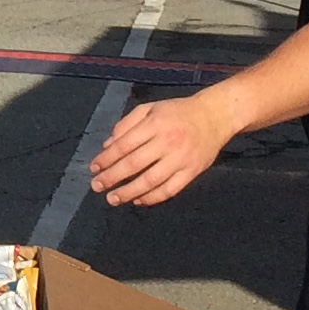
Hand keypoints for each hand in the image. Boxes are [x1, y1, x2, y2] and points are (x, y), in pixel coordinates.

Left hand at [88, 92, 230, 207]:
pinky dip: (153, 198)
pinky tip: (138, 200)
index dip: (106, 158)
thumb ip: (126, 125)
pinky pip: (170, 190)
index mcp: (154, 124)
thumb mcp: (149, 109)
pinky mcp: (192, 172)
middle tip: (96, 186)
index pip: (124, 145)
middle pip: (134, 164)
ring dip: (129, 192)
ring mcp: (181, 159)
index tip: (94, 168)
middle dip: (112, 177)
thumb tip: (107, 146)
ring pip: (151, 181)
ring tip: (113, 198)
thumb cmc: (178, 111)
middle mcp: (167, 142)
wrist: (215, 116)